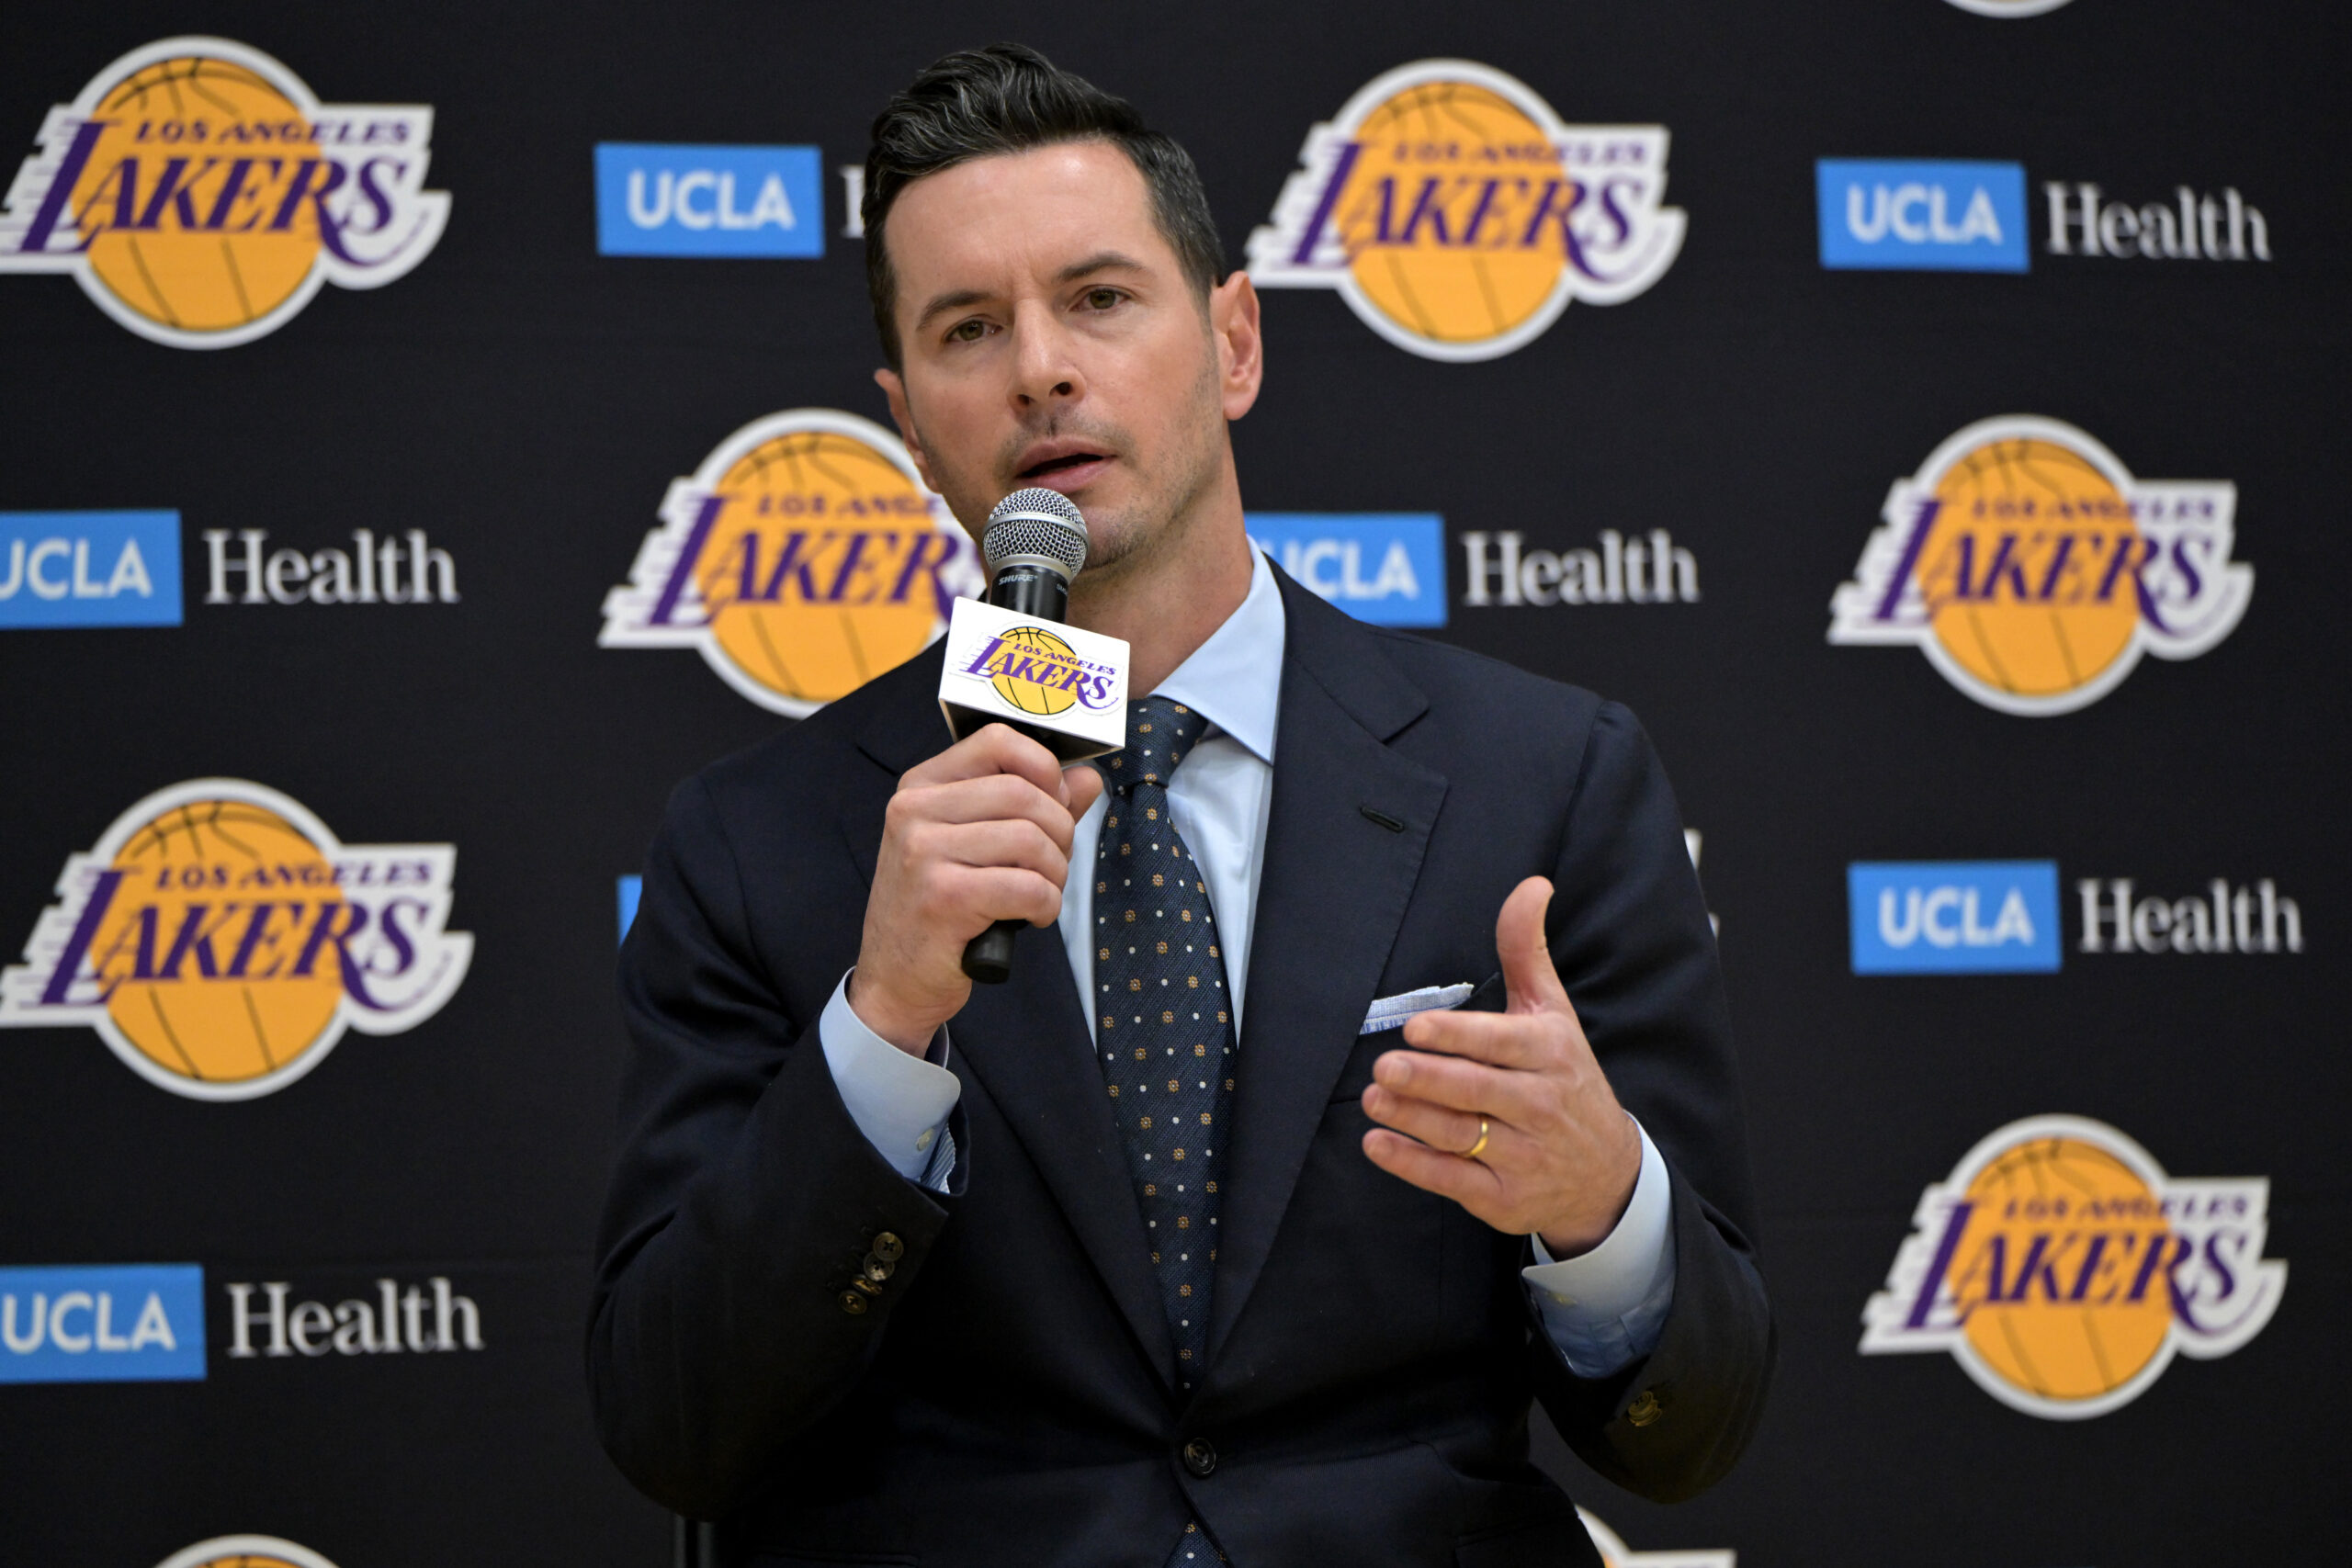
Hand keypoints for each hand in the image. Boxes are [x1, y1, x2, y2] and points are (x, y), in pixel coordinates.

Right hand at [850, 723, 1105, 1053]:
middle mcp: (915, 810)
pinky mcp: (942, 897)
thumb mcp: (978, 847)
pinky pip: (1027, 887)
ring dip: (1055, 873)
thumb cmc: (939, 908)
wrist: (894, 979)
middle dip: (1059, 832)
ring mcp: (923, 852)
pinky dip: (1046, 905)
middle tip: (1053, 865)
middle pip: (1024, 793)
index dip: (1044, 768)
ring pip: (1031, 839)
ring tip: (1041, 894)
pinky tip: (1031, 917)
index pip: (997, 741)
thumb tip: (1087, 777)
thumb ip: (1035, 806)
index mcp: (923, 786)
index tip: (1055, 802)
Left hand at [1360, 876, 1640, 1256]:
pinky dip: (1413, 1165)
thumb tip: (1531, 884)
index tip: (1416, 1027)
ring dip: (1412, 1120)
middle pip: (1475, 1090)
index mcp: (1549, 1054)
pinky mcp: (1503, 1196)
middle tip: (1384, 1068)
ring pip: (1460, 1135)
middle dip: (1427, 1079)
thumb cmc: (1566, 1079)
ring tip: (1372, 1100)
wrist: (1606, 1174)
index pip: (1499, 1043)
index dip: (1457, 1036)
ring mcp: (1522, 1154)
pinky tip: (1378, 1145)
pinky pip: (1452, 1179)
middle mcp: (1539, 1105)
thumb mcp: (1554, 1013)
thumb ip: (1528, 950)